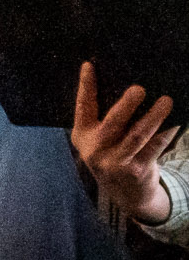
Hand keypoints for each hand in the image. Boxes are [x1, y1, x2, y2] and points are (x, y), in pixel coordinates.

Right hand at [71, 63, 177, 224]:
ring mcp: (115, 162)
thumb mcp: (98, 140)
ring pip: (137, 136)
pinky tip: (175, 122)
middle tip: (139, 89)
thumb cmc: (113, 155)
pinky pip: (154, 147)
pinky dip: (166, 133)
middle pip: (112, 123)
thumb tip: (125, 85)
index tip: (90, 66)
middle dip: (126, 105)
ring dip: (153, 117)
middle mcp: (95, 149)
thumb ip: (103, 118)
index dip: (86, 86)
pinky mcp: (136, 170)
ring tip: (166, 101)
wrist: (125, 194)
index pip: (83, 107)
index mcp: (83, 135)